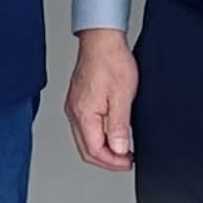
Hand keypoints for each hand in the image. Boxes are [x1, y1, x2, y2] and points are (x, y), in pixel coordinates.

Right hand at [65, 26, 139, 170]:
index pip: (94, 151)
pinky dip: (99, 136)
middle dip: (107, 160)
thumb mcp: (122, 97)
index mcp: (83, 114)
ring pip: (85, 140)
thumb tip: (119, 150)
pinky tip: (112, 134)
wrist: (102, 39)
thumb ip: (119, 127)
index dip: (113, 162)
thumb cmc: (111, 61)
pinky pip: (85, 127)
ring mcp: (74, 106)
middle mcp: (74, 112)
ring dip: (103, 149)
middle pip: (86, 149)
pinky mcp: (78, 101)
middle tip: (126, 162)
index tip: (128, 163)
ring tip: (122, 150)